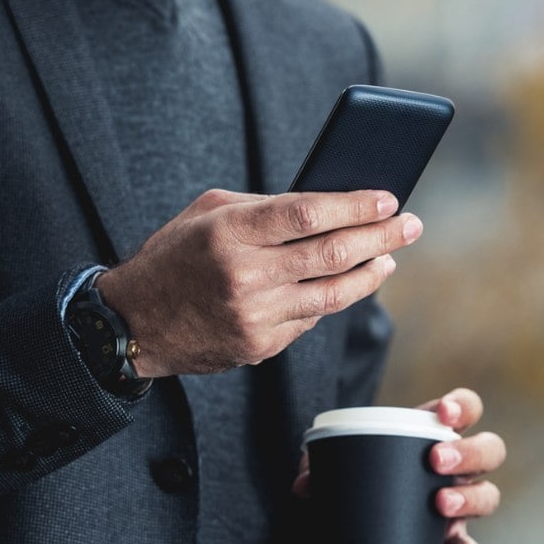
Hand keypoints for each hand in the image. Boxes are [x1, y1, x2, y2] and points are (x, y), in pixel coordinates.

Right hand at [95, 189, 420, 376]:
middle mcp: (246, 275)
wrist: (133, 323)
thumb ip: (264, 208)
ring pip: (334, 294)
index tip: (388, 198)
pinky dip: (334, 299)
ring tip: (390, 256)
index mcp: (231, 232)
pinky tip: (350, 283)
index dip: (355, 205)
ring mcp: (255, 315)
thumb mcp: (209, 214)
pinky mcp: (260, 345)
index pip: (309, 213)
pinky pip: (311, 320)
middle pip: (334, 254)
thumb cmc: (174, 256)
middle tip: (410, 224)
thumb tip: (329, 207)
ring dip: (371, 273)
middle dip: (382, 236)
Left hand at [293, 388, 505, 543]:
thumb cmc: (358, 480)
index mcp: (436, 434)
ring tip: (441, 504)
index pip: (467, 409)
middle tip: (437, 461)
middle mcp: (458, 468)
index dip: (463, 405)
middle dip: (470, 452)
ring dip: (469, 498)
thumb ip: (320, 468)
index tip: (444, 413)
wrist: (359, 527)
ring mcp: (460, 504)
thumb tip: (305, 482)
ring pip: (488, 496)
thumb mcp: (340, 468)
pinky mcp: (453, 542)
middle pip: (490, 450)